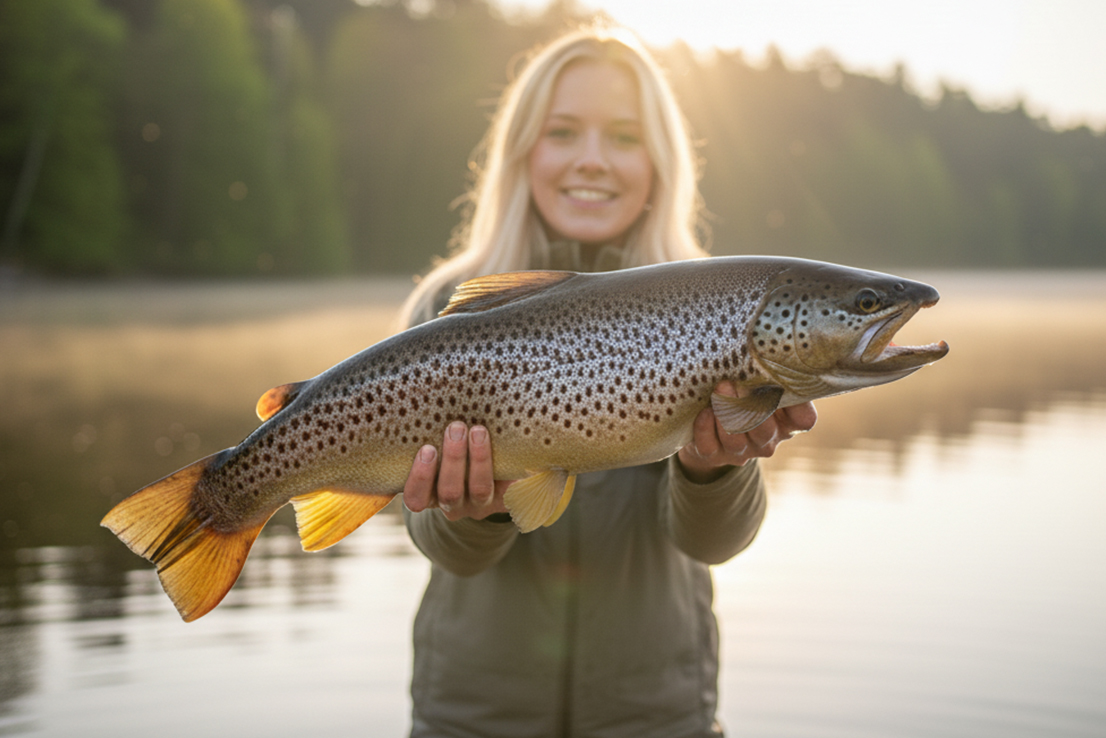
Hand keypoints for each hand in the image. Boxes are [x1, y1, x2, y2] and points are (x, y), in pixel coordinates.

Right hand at [403, 421, 513, 520]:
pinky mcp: (505, 496)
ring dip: (479, 458)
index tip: (426, 449)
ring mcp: (480, 503)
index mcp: (430, 495)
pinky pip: (507, 486)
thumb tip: (411, 391)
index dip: (419, 478)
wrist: (492, 469)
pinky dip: (505, 465)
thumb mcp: (436, 446)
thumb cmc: (453, 450)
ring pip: (479, 489)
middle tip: (455, 428)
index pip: (415, 498)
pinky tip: (503, 441)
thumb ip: (428, 433)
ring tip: (478, 430)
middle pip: (449, 493)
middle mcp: (453, 503)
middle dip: (453, 459)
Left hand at [677, 381, 816, 483]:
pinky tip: (705, 411)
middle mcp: (766, 440)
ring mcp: (741, 451)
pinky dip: (706, 428)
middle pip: (765, 431)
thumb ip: (770, 372)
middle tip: (734, 382)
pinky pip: (710, 446)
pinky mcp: (714, 455)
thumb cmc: (742, 395)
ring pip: (736, 440)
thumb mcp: (759, 385)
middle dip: (748, 406)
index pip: (804, 420)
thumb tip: (772, 344)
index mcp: (785, 423)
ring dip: (725, 413)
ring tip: (719, 390)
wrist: (709, 429)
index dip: (798, 405)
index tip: (781, 383)